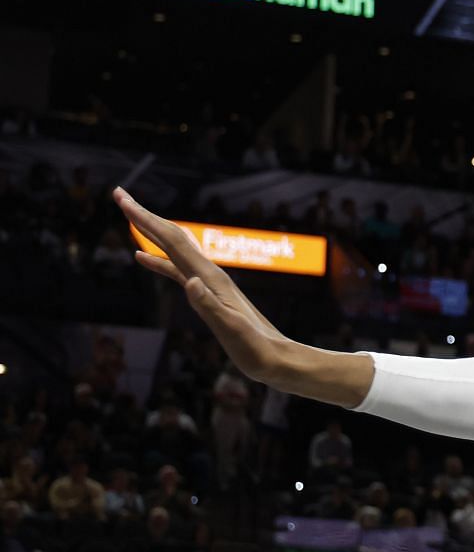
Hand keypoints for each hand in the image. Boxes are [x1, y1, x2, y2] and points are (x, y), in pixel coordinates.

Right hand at [114, 187, 293, 383]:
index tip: (122, 199)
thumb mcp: (230, 329)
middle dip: (144, 215)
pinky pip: (176, 269)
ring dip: (150, 231)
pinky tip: (142, 257)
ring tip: (128, 214)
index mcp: (211, 277)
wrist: (277, 358)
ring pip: (173, 249)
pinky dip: (157, 260)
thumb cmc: (254, 347)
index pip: (173, 240)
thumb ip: (209, 306)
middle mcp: (209, 273)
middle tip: (118, 193)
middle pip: (172, 236)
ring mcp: (208, 282)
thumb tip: (190, 282)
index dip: (145, 219)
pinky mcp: (207, 293)